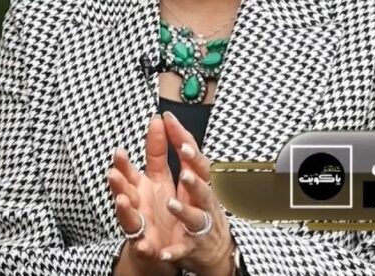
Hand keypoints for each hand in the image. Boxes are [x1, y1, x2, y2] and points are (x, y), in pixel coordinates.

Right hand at [108, 115, 177, 275]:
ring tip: (121, 200)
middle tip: (112, 171)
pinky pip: (144, 247)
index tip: (134, 138)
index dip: (134, 155)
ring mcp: (140, 225)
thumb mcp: (160, 178)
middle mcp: (137, 203)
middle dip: (118, 181)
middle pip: (124, 190)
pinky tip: (143, 245)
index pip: (135, 167)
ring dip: (124, 209)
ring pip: (128, 217)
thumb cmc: (159, 210)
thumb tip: (157, 119)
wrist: (162, 247)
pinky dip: (143, 246)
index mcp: (143, 185)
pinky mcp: (147, 246)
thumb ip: (157, 151)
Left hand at [159, 111, 236, 275]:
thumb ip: (175, 152)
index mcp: (198, 184)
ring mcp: (199, 226)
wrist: (212, 250)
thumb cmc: (198, 208)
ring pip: (194, 217)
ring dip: (183, 210)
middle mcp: (202, 203)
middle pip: (201, 188)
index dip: (184, 141)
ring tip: (171, 204)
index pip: (194, 159)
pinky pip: (182, 250)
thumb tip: (163, 121)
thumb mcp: (189, 178)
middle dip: (193, 176)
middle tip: (184, 164)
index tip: (171, 122)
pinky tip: (164, 252)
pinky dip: (173, 252)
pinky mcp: (191, 247)